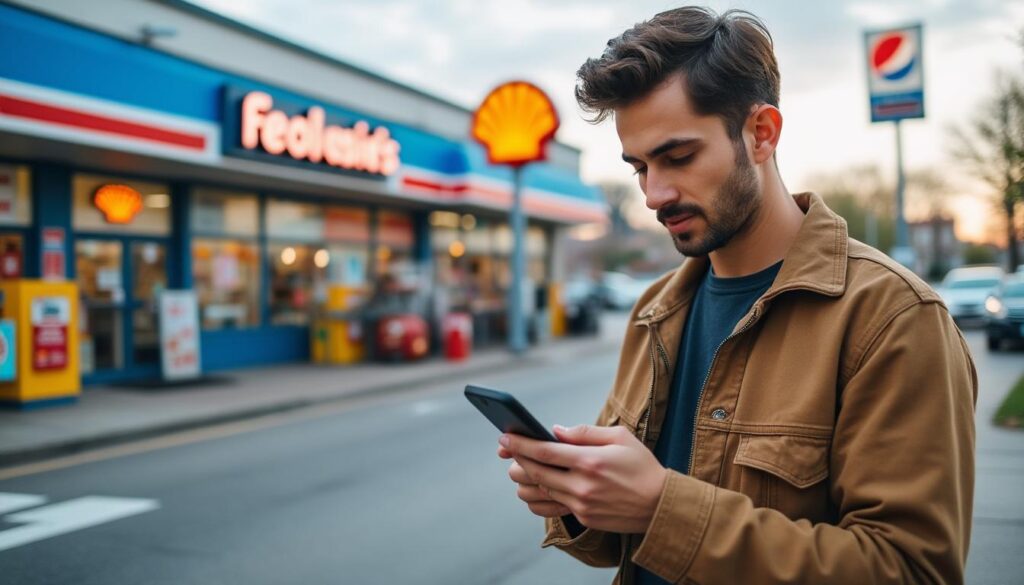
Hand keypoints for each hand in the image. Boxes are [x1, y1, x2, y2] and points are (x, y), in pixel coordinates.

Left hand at [499, 425, 666, 533]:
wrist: (661, 505)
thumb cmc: (641, 465)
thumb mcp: (620, 437)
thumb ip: (584, 433)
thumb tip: (555, 431)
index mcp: (590, 461)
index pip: (544, 451)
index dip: (520, 443)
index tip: (505, 436)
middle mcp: (583, 485)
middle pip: (536, 472)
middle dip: (517, 459)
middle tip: (507, 449)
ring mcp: (582, 505)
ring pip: (540, 491)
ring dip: (525, 478)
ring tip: (521, 466)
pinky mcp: (584, 518)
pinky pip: (551, 506)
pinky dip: (539, 495)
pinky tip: (536, 486)